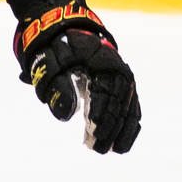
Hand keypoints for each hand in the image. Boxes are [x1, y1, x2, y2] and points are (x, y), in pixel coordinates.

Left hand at [14, 3, 140, 153]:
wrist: (68, 31)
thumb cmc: (56, 50)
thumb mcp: (49, 64)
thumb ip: (57, 87)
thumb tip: (65, 116)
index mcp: (102, 60)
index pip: (105, 90)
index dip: (101, 110)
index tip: (93, 128)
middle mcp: (118, 70)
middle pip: (119, 102)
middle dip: (110, 127)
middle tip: (99, 148)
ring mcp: (123, 79)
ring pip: (129, 107)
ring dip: (122, 130)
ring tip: (114, 150)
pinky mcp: (123, 88)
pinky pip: (132, 108)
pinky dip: (129, 126)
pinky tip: (123, 144)